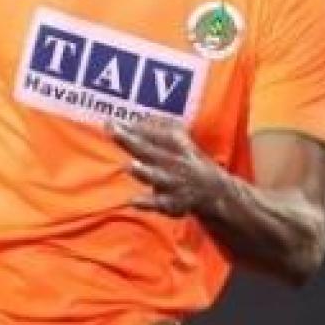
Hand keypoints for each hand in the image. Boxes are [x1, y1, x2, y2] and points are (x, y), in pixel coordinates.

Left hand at [110, 117, 225, 216]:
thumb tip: (130, 120)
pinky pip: (159, 203)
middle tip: (113, 132)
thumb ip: (155, 129)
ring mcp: (173, 183)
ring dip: (144, 171)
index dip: (131, 128)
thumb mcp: (178, 140)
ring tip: (130, 165)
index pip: (150, 133)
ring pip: (157, 177)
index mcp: (174, 144)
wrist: (214, 190)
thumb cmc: (187, 161)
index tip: (110, 122)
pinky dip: (147, 203)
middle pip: (149, 150)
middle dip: (131, 141)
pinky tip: (133, 201)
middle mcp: (174, 162)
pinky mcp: (172, 203)